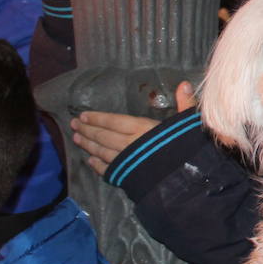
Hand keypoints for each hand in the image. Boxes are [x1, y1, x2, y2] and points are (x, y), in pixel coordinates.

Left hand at [70, 82, 197, 175]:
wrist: (188, 179)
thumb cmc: (188, 148)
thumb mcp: (189, 123)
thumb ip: (185, 103)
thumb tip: (184, 83)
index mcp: (143, 128)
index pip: (115, 121)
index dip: (98, 118)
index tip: (84, 115)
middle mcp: (130, 144)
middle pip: (104, 136)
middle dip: (88, 130)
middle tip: (74, 125)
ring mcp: (127, 162)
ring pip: (102, 152)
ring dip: (88, 145)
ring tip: (76, 139)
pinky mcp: (128, 177)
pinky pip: (109, 170)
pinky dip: (98, 166)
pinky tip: (90, 162)